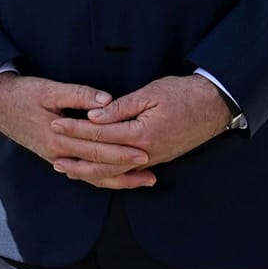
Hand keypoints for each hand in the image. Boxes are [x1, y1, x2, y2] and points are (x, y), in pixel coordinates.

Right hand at [0, 74, 152, 185]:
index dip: (121, 151)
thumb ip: (79, 95)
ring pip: (91, 176)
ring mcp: (56, 159)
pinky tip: (116, 178)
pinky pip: (82, 173)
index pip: (96, 149)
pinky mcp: (55, 157)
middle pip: (98, 167)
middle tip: (151, 171)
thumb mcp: (50, 89)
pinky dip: (101, 178)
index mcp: (58, 138)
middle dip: (126, 170)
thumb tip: (107, 100)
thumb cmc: (24, 93)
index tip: (144, 150)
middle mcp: (58, 154)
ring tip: (142, 181)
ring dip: (117, 180)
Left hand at [50, 76, 231, 185]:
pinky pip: (127, 173)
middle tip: (52, 151)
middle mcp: (145, 153)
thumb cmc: (183, 94)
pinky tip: (96, 173)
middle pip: (102, 159)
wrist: (214, 107)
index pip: (100, 135)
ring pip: (114, 172)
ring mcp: (151, 159)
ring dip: (88, 171)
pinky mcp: (156, 159)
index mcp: (141, 134)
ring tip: (66, 169)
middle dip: (75, 154)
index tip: (56, 124)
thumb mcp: (151, 93)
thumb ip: (120, 107)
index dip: (76, 130)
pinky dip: (108, 175)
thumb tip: (93, 115)